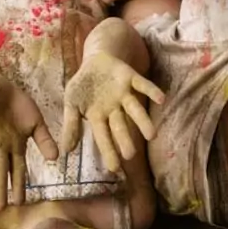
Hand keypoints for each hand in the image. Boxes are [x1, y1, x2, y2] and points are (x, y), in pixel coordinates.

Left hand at [0, 78, 55, 208]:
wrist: (1, 85)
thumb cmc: (18, 105)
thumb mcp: (37, 122)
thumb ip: (44, 140)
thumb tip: (56, 158)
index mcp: (15, 145)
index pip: (18, 168)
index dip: (18, 185)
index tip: (19, 203)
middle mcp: (0, 143)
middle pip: (0, 168)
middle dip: (0, 187)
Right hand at [61, 50, 165, 172]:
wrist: (95, 60)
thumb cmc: (83, 85)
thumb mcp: (71, 103)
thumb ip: (70, 125)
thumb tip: (66, 151)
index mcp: (99, 117)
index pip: (103, 137)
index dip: (109, 151)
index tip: (114, 168)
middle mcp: (114, 109)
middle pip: (120, 126)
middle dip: (125, 140)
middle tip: (131, 155)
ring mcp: (124, 95)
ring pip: (135, 110)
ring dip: (143, 121)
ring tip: (151, 135)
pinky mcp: (132, 79)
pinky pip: (143, 85)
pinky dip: (152, 91)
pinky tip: (161, 99)